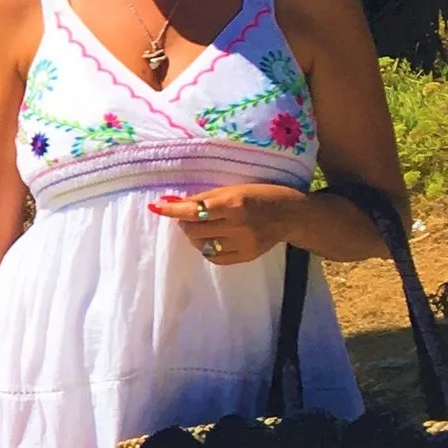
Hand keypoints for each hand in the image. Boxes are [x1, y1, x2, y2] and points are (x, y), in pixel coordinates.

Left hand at [148, 182, 297, 266]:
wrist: (291, 214)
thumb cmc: (258, 195)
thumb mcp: (232, 189)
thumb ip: (201, 198)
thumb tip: (170, 203)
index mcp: (234, 204)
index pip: (195, 210)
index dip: (173, 210)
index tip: (156, 207)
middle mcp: (238, 225)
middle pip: (194, 230)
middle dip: (184, 222)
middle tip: (189, 216)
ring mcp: (243, 244)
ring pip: (201, 245)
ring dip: (194, 236)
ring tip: (203, 226)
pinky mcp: (246, 257)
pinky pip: (214, 258)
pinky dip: (207, 248)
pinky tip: (213, 238)